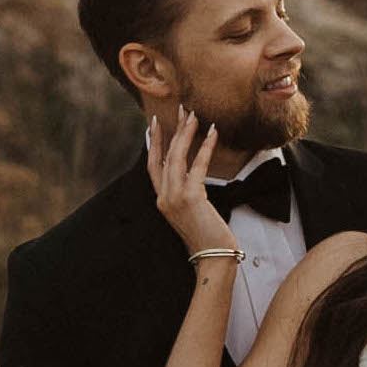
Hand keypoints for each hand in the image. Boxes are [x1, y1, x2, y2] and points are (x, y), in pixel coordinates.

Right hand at [145, 111, 236, 255]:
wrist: (213, 257)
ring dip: (186, 133)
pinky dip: (205, 147)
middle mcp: (163, 198)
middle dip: (172, 130)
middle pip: (164, 156)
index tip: (156, 123)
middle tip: (181, 109)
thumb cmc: (207, 236)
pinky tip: (213, 133)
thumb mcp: (191, 213)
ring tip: (195, 115)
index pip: (153, 165)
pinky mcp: (190, 198)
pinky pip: (197, 166)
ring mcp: (174, 198)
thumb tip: (193, 176)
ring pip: (177, 157)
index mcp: (161, 201)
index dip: (155, 143)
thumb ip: (187, 194)